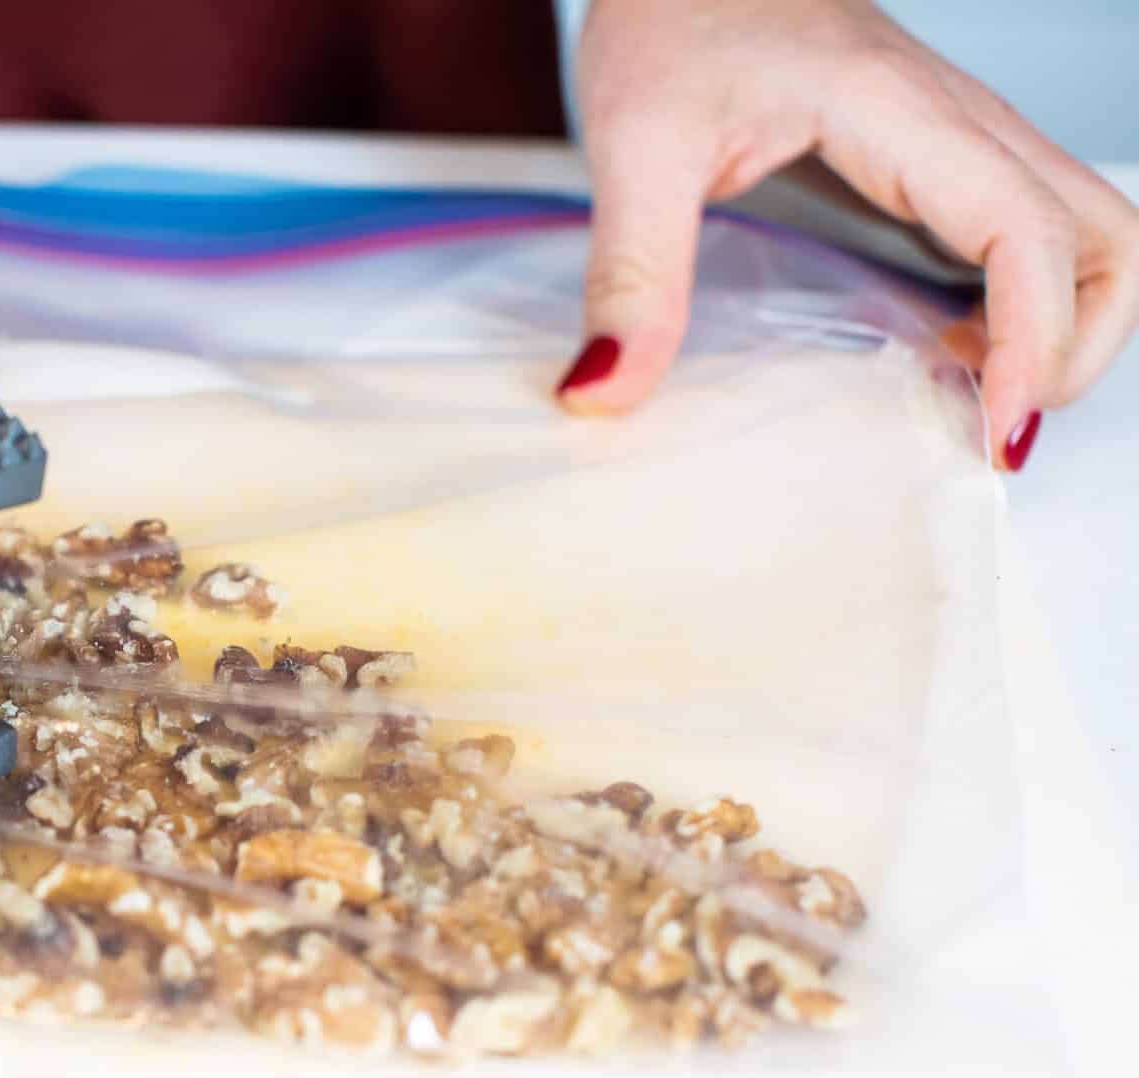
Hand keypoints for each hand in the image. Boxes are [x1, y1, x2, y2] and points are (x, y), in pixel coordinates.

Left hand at [557, 0, 1138, 471]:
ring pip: (1086, 225)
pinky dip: (1024, 296)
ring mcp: (957, 132)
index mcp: (900, 111)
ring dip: (1067, 317)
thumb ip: (629, 275)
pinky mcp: (937, 150)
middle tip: (995, 419)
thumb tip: (602, 390)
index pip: (1027, 229)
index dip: (1037, 336)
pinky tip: (945, 343)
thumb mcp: (634, 148)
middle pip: (1104, 232)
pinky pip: (1029, 224)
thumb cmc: (668, 18)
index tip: (995, 423)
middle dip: (1082, 341)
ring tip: (976, 386)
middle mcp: (955, 118)